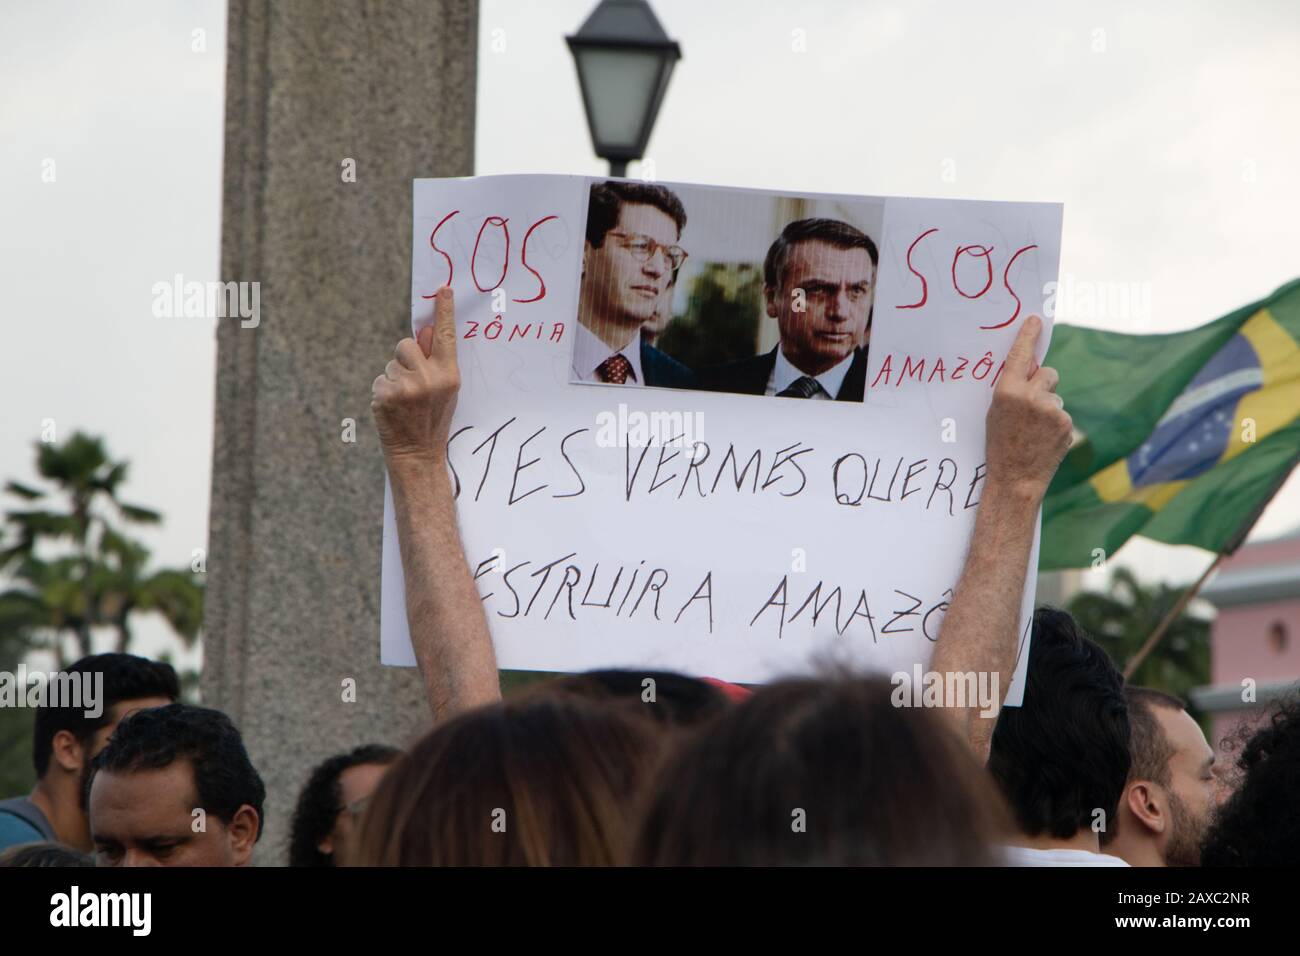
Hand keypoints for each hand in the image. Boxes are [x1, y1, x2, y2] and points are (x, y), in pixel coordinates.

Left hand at [371, 287, 459, 467]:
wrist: (418, 454)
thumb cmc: (433, 420)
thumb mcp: (445, 390)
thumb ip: (435, 361)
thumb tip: (424, 332)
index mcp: (449, 374)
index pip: (445, 335)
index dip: (444, 311)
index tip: (443, 289)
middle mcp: (430, 377)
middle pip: (407, 344)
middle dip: (405, 359)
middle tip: (413, 385)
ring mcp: (407, 386)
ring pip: (391, 363)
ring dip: (394, 376)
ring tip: (405, 401)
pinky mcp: (387, 394)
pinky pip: (381, 378)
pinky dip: (384, 391)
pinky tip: (394, 408)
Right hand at [984, 314, 1071, 500]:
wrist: (1015, 480)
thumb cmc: (999, 446)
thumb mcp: (995, 413)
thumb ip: (1012, 391)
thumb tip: (1030, 372)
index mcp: (1007, 392)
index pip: (1020, 355)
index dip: (1028, 335)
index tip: (1035, 320)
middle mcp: (1031, 397)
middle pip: (1048, 373)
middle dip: (1044, 383)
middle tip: (1032, 404)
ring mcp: (1051, 410)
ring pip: (1056, 396)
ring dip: (1048, 408)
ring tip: (1034, 431)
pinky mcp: (1066, 424)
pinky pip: (1062, 414)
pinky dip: (1055, 425)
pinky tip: (1044, 440)